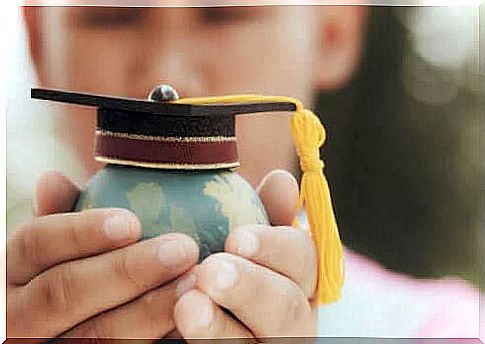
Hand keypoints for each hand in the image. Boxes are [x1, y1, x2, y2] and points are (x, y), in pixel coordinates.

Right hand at [7, 171, 198, 339]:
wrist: (62, 325)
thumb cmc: (67, 271)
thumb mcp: (53, 247)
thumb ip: (60, 216)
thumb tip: (52, 179)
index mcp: (12, 270)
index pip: (35, 244)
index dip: (80, 232)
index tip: (131, 222)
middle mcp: (17, 313)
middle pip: (65, 292)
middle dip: (126, 270)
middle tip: (181, 250)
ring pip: (96, 333)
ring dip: (148, 308)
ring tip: (191, 282)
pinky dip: (155, 336)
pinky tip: (186, 317)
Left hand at [174, 170, 317, 339]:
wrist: (195, 318)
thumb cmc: (224, 267)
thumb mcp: (242, 242)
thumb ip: (263, 214)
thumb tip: (281, 180)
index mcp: (297, 278)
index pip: (303, 258)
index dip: (274, 247)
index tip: (235, 238)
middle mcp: (290, 317)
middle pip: (287, 308)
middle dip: (251, 288)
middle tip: (210, 271)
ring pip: (252, 343)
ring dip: (221, 326)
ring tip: (187, 306)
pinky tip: (174, 332)